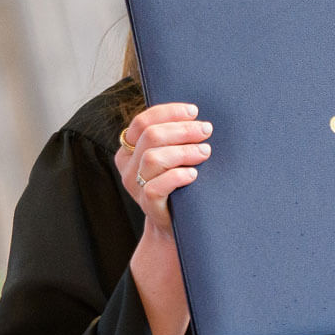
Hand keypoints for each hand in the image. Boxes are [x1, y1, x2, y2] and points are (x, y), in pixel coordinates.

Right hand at [114, 103, 212, 235]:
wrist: (177, 222)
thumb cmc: (179, 181)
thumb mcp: (172, 155)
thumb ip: (174, 137)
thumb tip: (196, 115)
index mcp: (130, 148)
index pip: (142, 122)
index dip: (168, 112)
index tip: (194, 112)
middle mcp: (128, 166)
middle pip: (150, 136)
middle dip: (182, 130)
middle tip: (206, 130)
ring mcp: (135, 186)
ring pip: (153, 159)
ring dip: (184, 151)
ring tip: (205, 152)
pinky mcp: (146, 204)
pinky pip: (156, 187)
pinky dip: (177, 177)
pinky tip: (193, 174)